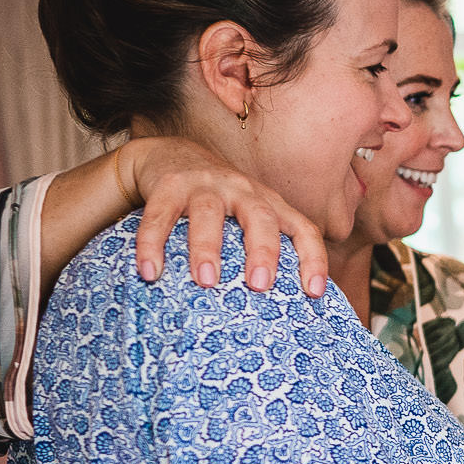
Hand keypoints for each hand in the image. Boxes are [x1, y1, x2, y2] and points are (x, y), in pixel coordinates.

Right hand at [116, 136, 330, 295]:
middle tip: (259, 285)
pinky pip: (160, 216)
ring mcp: (205, 185)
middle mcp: (243, 191)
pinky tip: (150, 272)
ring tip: (207, 282)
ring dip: (208, 248)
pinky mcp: (168, 185)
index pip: (302, 228)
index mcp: (269, 203)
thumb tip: (280, 308)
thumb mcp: (247, 217)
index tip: (313, 291)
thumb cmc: (219, 201)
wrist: (171, 154)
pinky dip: (153, 244)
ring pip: (209, 214)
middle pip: (260, 217)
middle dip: (263, 251)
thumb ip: (262, 249)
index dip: (312, 258)